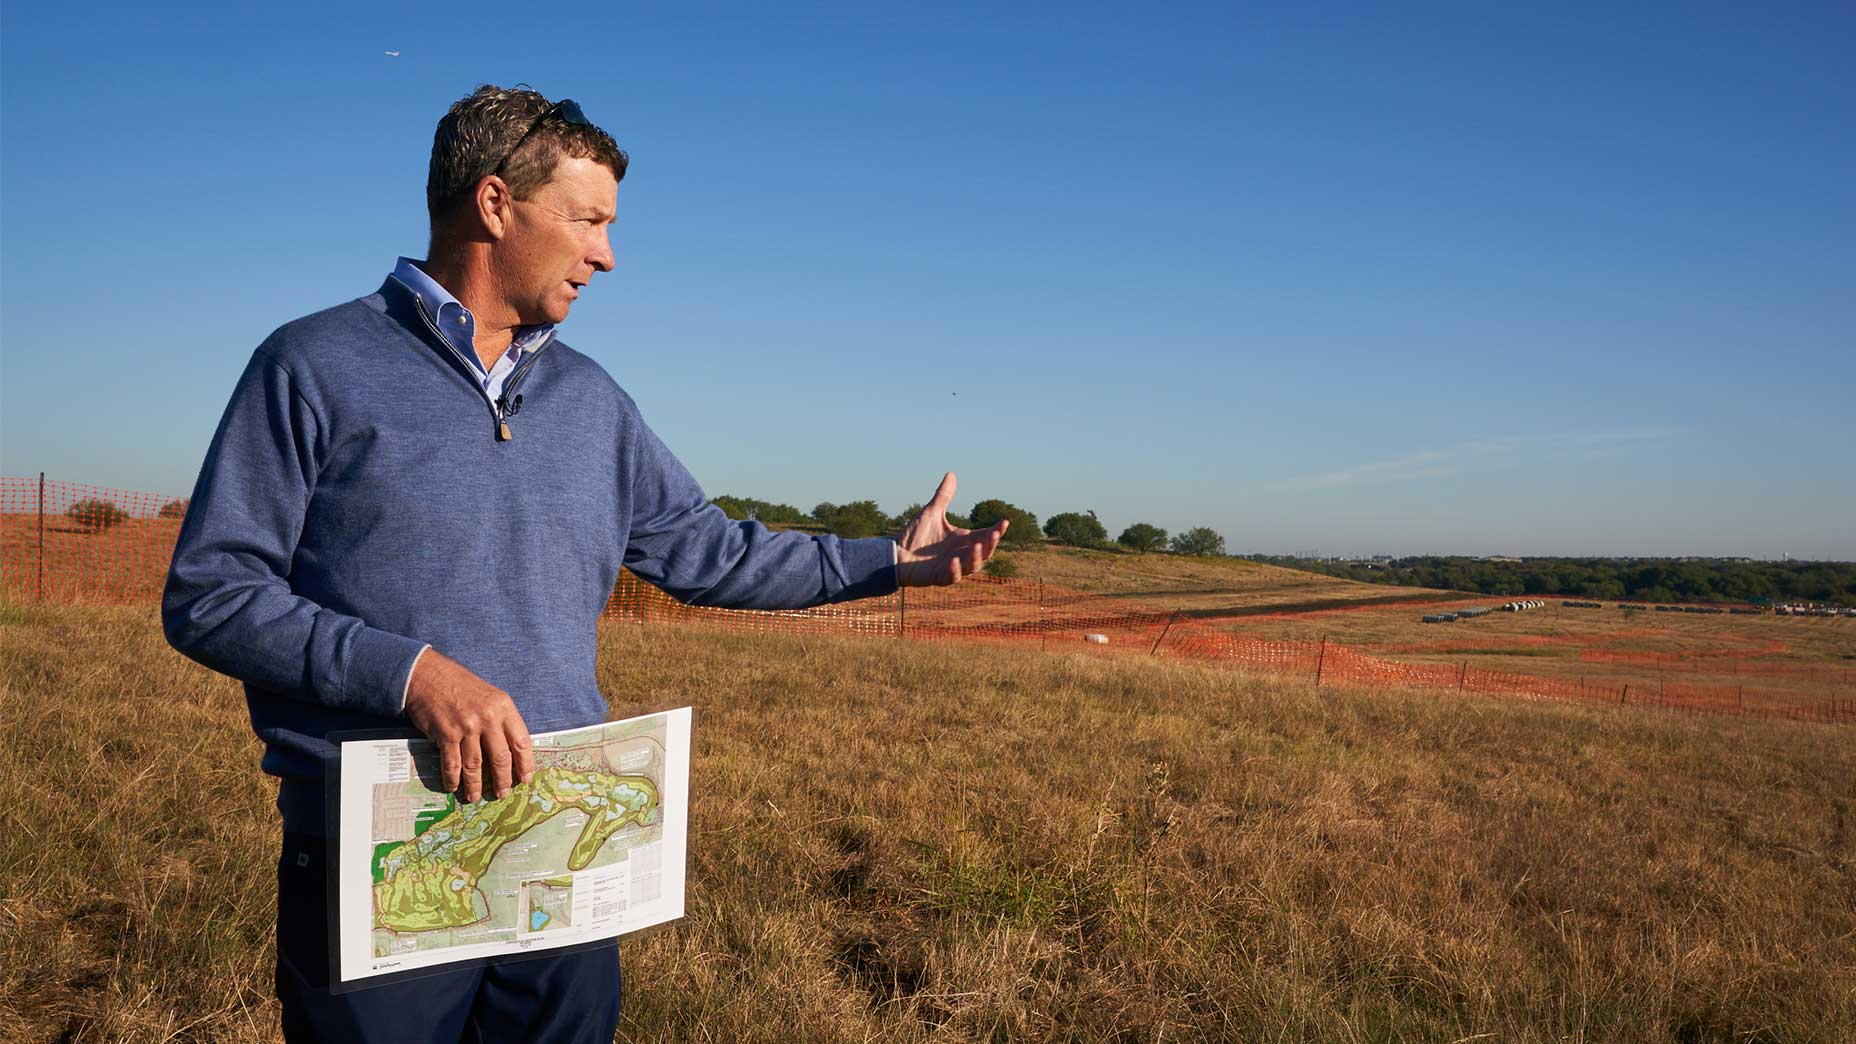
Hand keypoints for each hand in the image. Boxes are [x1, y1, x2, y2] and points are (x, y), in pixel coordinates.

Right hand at [402, 649, 534, 802]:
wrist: (429, 676)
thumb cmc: (461, 686)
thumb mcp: (490, 696)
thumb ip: (501, 719)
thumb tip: (510, 750)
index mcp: (504, 707)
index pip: (521, 742)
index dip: (525, 764)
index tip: (525, 779)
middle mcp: (488, 718)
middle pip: (500, 758)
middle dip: (502, 780)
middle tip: (502, 793)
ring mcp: (467, 727)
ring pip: (475, 766)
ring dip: (475, 785)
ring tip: (476, 796)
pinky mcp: (446, 735)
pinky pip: (452, 764)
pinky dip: (453, 779)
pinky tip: (454, 787)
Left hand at [895, 472, 1006, 586]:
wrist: (896, 555)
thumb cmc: (915, 537)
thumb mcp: (931, 513)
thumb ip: (943, 496)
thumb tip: (951, 474)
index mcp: (963, 540)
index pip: (985, 536)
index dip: (997, 530)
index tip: (1004, 521)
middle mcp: (961, 554)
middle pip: (984, 552)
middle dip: (991, 544)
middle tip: (995, 534)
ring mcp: (953, 567)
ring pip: (972, 566)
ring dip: (975, 557)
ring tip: (976, 546)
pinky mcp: (940, 577)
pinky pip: (952, 576)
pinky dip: (955, 570)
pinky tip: (954, 561)